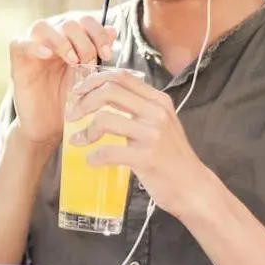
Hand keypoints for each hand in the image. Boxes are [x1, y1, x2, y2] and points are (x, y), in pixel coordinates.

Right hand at [7, 15, 116, 144]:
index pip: (84, 20)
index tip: (107, 54)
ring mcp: (31, 47)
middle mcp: (49, 38)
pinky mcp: (17, 61)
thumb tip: (111, 30)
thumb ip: (99, 53)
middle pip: (67, 22)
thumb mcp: (90, 77)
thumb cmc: (70, 102)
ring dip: (62, 41)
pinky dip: (34, 45)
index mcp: (69, 38)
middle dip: (84, 41)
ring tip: (73, 61)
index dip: (98, 33)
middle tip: (90, 64)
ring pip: (42, 26)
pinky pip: (20, 43)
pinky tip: (47, 55)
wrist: (49, 127)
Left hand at [64, 68, 217, 218]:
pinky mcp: (148, 157)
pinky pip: (109, 152)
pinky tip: (92, 161)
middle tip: (72, 116)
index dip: (94, 81)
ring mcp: (153, 134)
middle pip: (109, 91)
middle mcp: (157, 112)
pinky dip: (94, 156)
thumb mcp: (159, 124)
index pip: (121, 77)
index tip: (78, 93)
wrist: (193, 187)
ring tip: (78, 141)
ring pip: (105, 119)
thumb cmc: (171, 157)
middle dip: (83, 102)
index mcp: (158, 100)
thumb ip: (138, 109)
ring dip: (85, 131)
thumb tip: (101, 97)